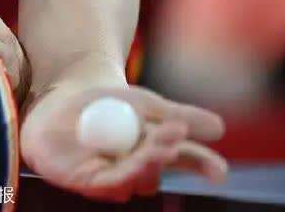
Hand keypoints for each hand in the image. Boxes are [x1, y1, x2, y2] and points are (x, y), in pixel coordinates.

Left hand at [20, 85, 227, 201]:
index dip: (205, 166)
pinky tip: (131, 162)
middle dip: (168, 155)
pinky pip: (111, 186)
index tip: (220, 171)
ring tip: (155, 146)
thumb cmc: (107, 102)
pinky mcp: (89, 183)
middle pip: (161, 171)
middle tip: (174, 139)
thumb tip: (220, 128)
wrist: (63, 99)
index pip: (187, 161)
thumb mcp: (145, 103)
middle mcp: (140, 170)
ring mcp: (115, 178)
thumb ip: (178, 114)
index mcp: (158, 150)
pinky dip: (123, 176)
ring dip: (148, 164)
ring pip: (139, 181)